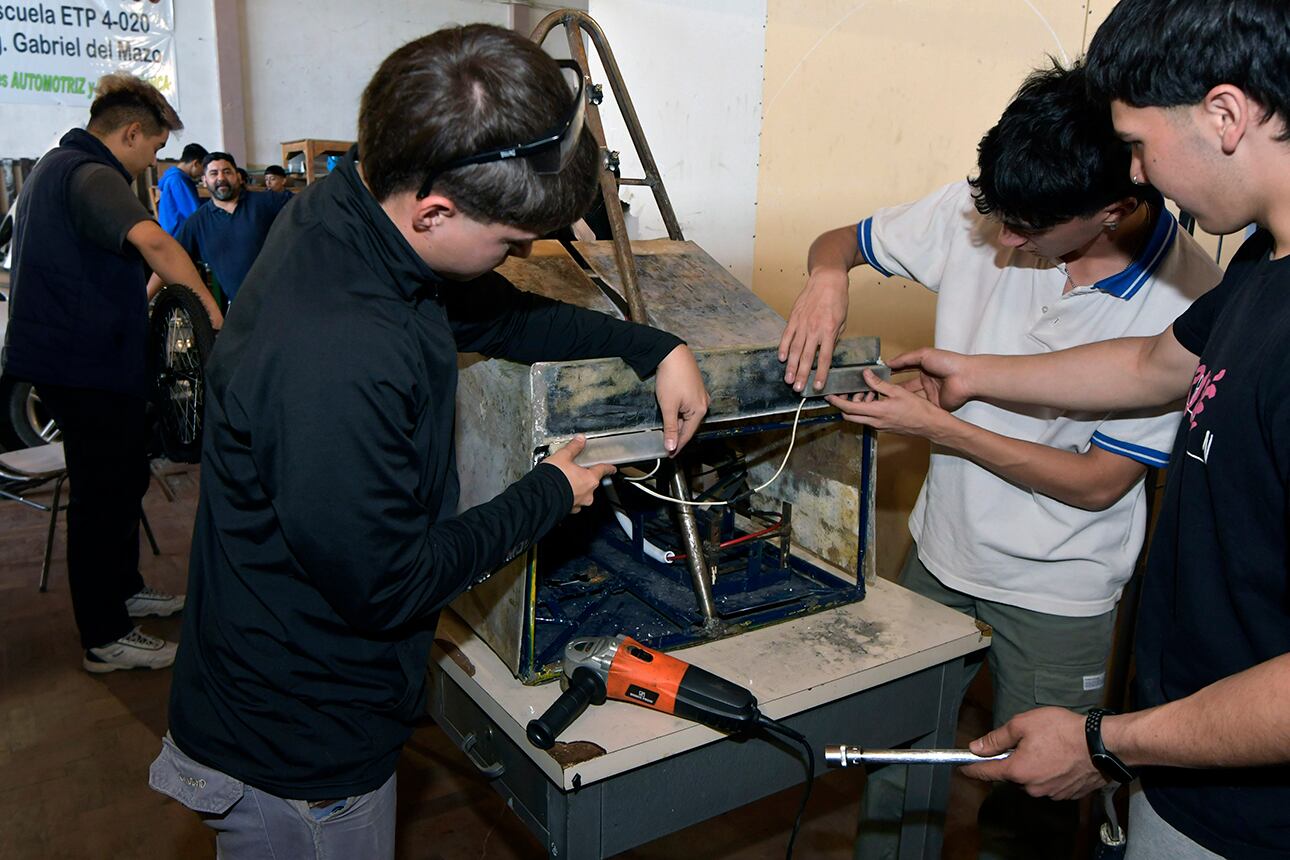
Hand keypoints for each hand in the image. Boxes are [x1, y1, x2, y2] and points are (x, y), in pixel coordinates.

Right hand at [544, 435, 615, 513]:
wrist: (540, 497)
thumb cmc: (553, 479)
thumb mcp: (563, 457)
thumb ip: (573, 448)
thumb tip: (580, 440)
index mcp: (589, 479)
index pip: (603, 470)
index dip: (608, 468)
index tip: (612, 469)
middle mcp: (587, 493)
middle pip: (591, 482)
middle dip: (584, 477)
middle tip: (575, 471)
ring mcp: (578, 503)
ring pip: (581, 493)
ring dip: (576, 487)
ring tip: (564, 481)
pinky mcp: (568, 510)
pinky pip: (572, 501)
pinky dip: (568, 496)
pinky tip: (560, 491)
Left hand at [655, 344, 708, 454]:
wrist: (672, 354)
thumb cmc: (671, 379)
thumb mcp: (668, 407)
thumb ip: (670, 428)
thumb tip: (671, 447)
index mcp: (700, 410)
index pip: (687, 434)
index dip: (677, 446)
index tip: (669, 455)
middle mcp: (704, 404)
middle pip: (688, 426)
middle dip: (677, 434)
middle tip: (665, 444)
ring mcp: (701, 396)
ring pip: (688, 416)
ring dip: (677, 423)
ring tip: (666, 430)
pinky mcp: (696, 389)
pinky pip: (689, 407)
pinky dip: (680, 413)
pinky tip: (672, 413)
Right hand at [778, 269, 849, 392]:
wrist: (827, 280)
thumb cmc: (837, 300)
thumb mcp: (842, 321)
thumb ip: (834, 338)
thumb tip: (826, 353)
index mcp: (829, 331)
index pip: (825, 358)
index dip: (821, 374)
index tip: (817, 387)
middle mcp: (814, 329)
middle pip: (807, 357)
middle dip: (802, 375)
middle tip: (798, 389)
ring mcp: (802, 324)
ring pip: (795, 349)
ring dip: (791, 366)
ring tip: (788, 379)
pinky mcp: (793, 318)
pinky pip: (787, 336)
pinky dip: (784, 348)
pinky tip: (782, 359)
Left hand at [823, 369, 952, 440]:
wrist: (930, 425)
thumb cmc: (918, 409)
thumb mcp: (897, 391)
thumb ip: (878, 384)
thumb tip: (865, 375)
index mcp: (876, 412)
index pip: (848, 408)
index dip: (836, 402)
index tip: (829, 396)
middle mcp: (874, 422)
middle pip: (849, 415)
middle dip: (844, 404)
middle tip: (848, 392)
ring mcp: (879, 426)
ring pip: (859, 417)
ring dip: (858, 406)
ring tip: (868, 393)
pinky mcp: (884, 428)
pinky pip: (869, 419)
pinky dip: (867, 410)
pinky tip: (876, 400)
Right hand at [887, 347, 974, 411]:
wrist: (965, 377)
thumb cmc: (949, 362)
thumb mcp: (923, 355)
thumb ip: (905, 358)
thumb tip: (889, 362)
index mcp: (925, 367)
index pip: (905, 369)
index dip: (893, 371)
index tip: (880, 374)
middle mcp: (927, 380)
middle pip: (906, 385)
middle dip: (893, 387)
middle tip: (878, 389)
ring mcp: (930, 393)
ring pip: (911, 397)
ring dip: (900, 398)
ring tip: (884, 400)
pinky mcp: (933, 405)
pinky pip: (919, 406)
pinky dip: (910, 407)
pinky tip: (898, 408)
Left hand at [961, 707, 1107, 800]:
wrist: (1101, 745)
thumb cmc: (1063, 731)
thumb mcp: (1022, 724)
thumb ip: (997, 738)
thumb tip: (977, 747)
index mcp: (1017, 770)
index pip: (986, 772)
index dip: (972, 768)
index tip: (963, 768)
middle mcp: (1032, 787)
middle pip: (1012, 774)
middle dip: (1015, 759)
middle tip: (1027, 740)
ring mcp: (1051, 793)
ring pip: (1032, 779)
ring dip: (1035, 765)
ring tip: (1049, 746)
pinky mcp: (1067, 794)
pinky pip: (1050, 783)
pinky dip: (1051, 771)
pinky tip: (1061, 757)